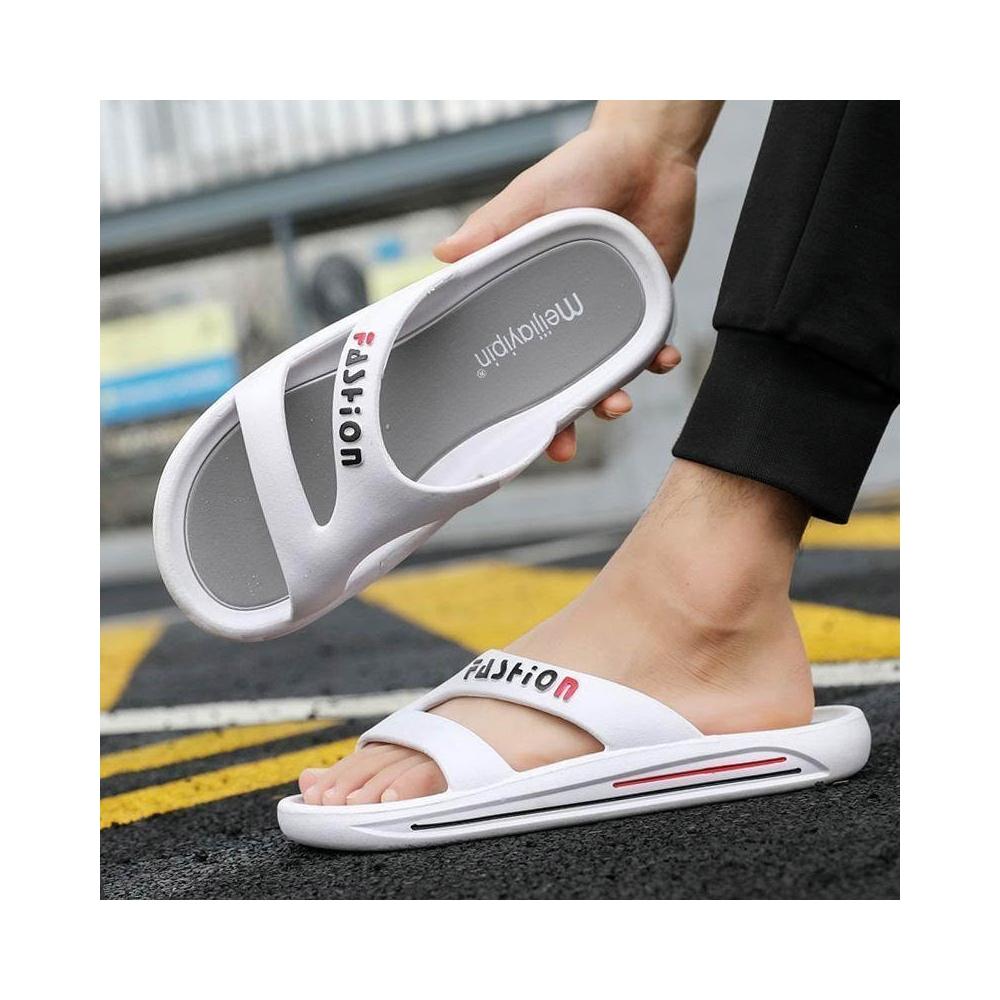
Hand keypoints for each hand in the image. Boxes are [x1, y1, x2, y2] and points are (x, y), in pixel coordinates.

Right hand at [434, 101, 719, 460]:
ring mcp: (604, 316)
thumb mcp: (531, 197)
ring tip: (616, 406)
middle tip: (558, 447)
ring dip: (608, 400)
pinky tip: (661, 361)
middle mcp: (561, 315)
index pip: (510, 357)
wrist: (650, 151)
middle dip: (557, 421)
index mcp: (525, 297)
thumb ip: (493, 228)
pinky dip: (655, 361)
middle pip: (556, 383)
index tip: (503, 432)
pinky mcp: (644, 307)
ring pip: (602, 376)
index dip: (508, 398)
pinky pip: (648, 348)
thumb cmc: (582, 167)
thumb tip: (442, 255)